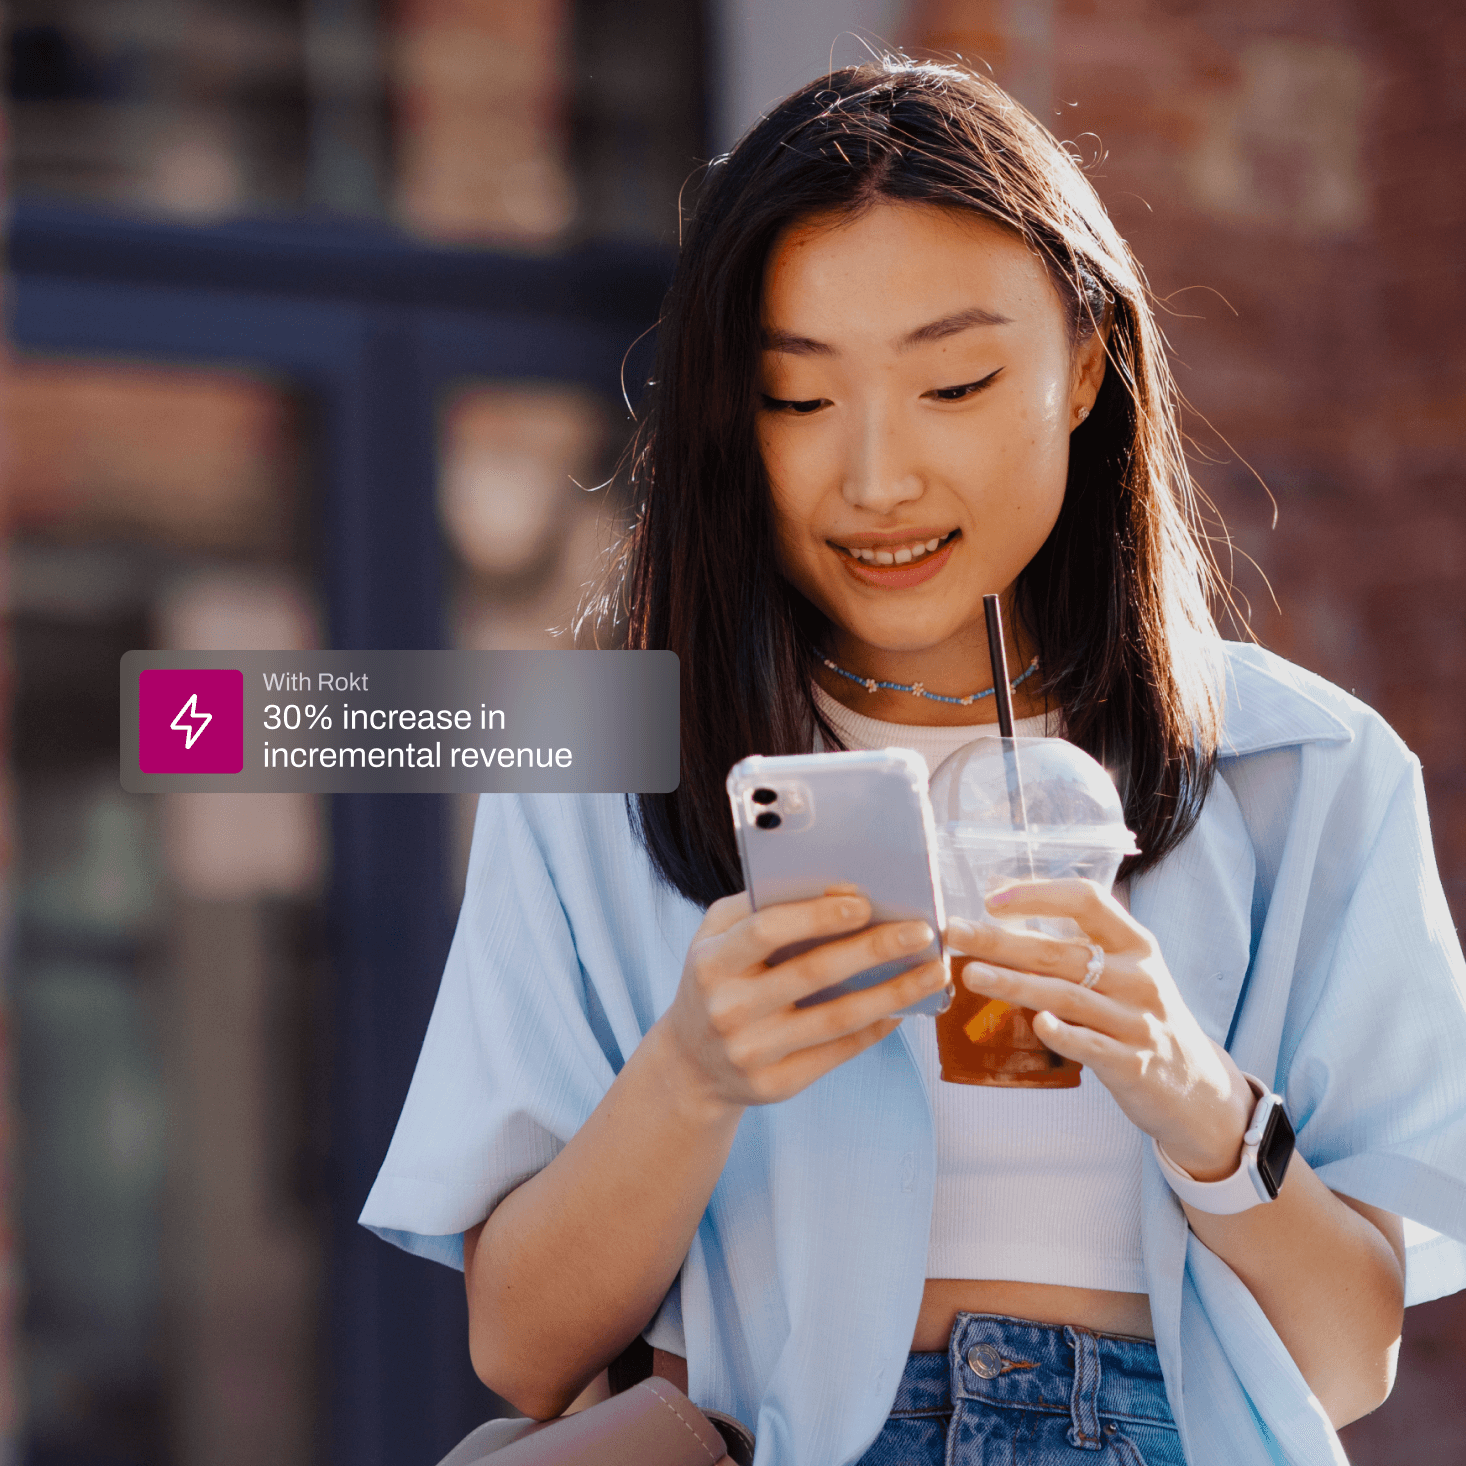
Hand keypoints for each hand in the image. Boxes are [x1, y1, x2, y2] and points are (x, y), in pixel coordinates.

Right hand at [661, 888, 947, 1116]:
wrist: (691, 1065)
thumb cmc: (716, 981)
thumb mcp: (717, 936)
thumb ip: (764, 905)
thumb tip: (840, 890)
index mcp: (712, 963)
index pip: (766, 932)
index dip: (816, 916)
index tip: (865, 903)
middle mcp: (729, 1009)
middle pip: (813, 973)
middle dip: (873, 949)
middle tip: (921, 932)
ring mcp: (752, 1052)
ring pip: (837, 1018)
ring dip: (893, 993)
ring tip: (932, 973)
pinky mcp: (777, 1085)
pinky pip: (839, 1051)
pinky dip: (877, 1028)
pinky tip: (904, 1007)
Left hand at [948, 880, 1254, 1179]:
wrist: (1196, 1087)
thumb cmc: (1142, 1017)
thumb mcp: (1127, 972)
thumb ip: (1080, 946)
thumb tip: (1004, 915)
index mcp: (1137, 944)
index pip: (1088, 901)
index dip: (1040, 894)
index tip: (993, 899)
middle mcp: (1139, 977)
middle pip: (1062, 951)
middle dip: (1002, 941)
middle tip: (955, 933)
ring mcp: (1137, 1021)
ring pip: (1067, 996)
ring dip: (1015, 983)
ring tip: (971, 973)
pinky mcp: (1132, 1063)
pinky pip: (1092, 1045)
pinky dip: (1063, 1033)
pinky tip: (1035, 1023)